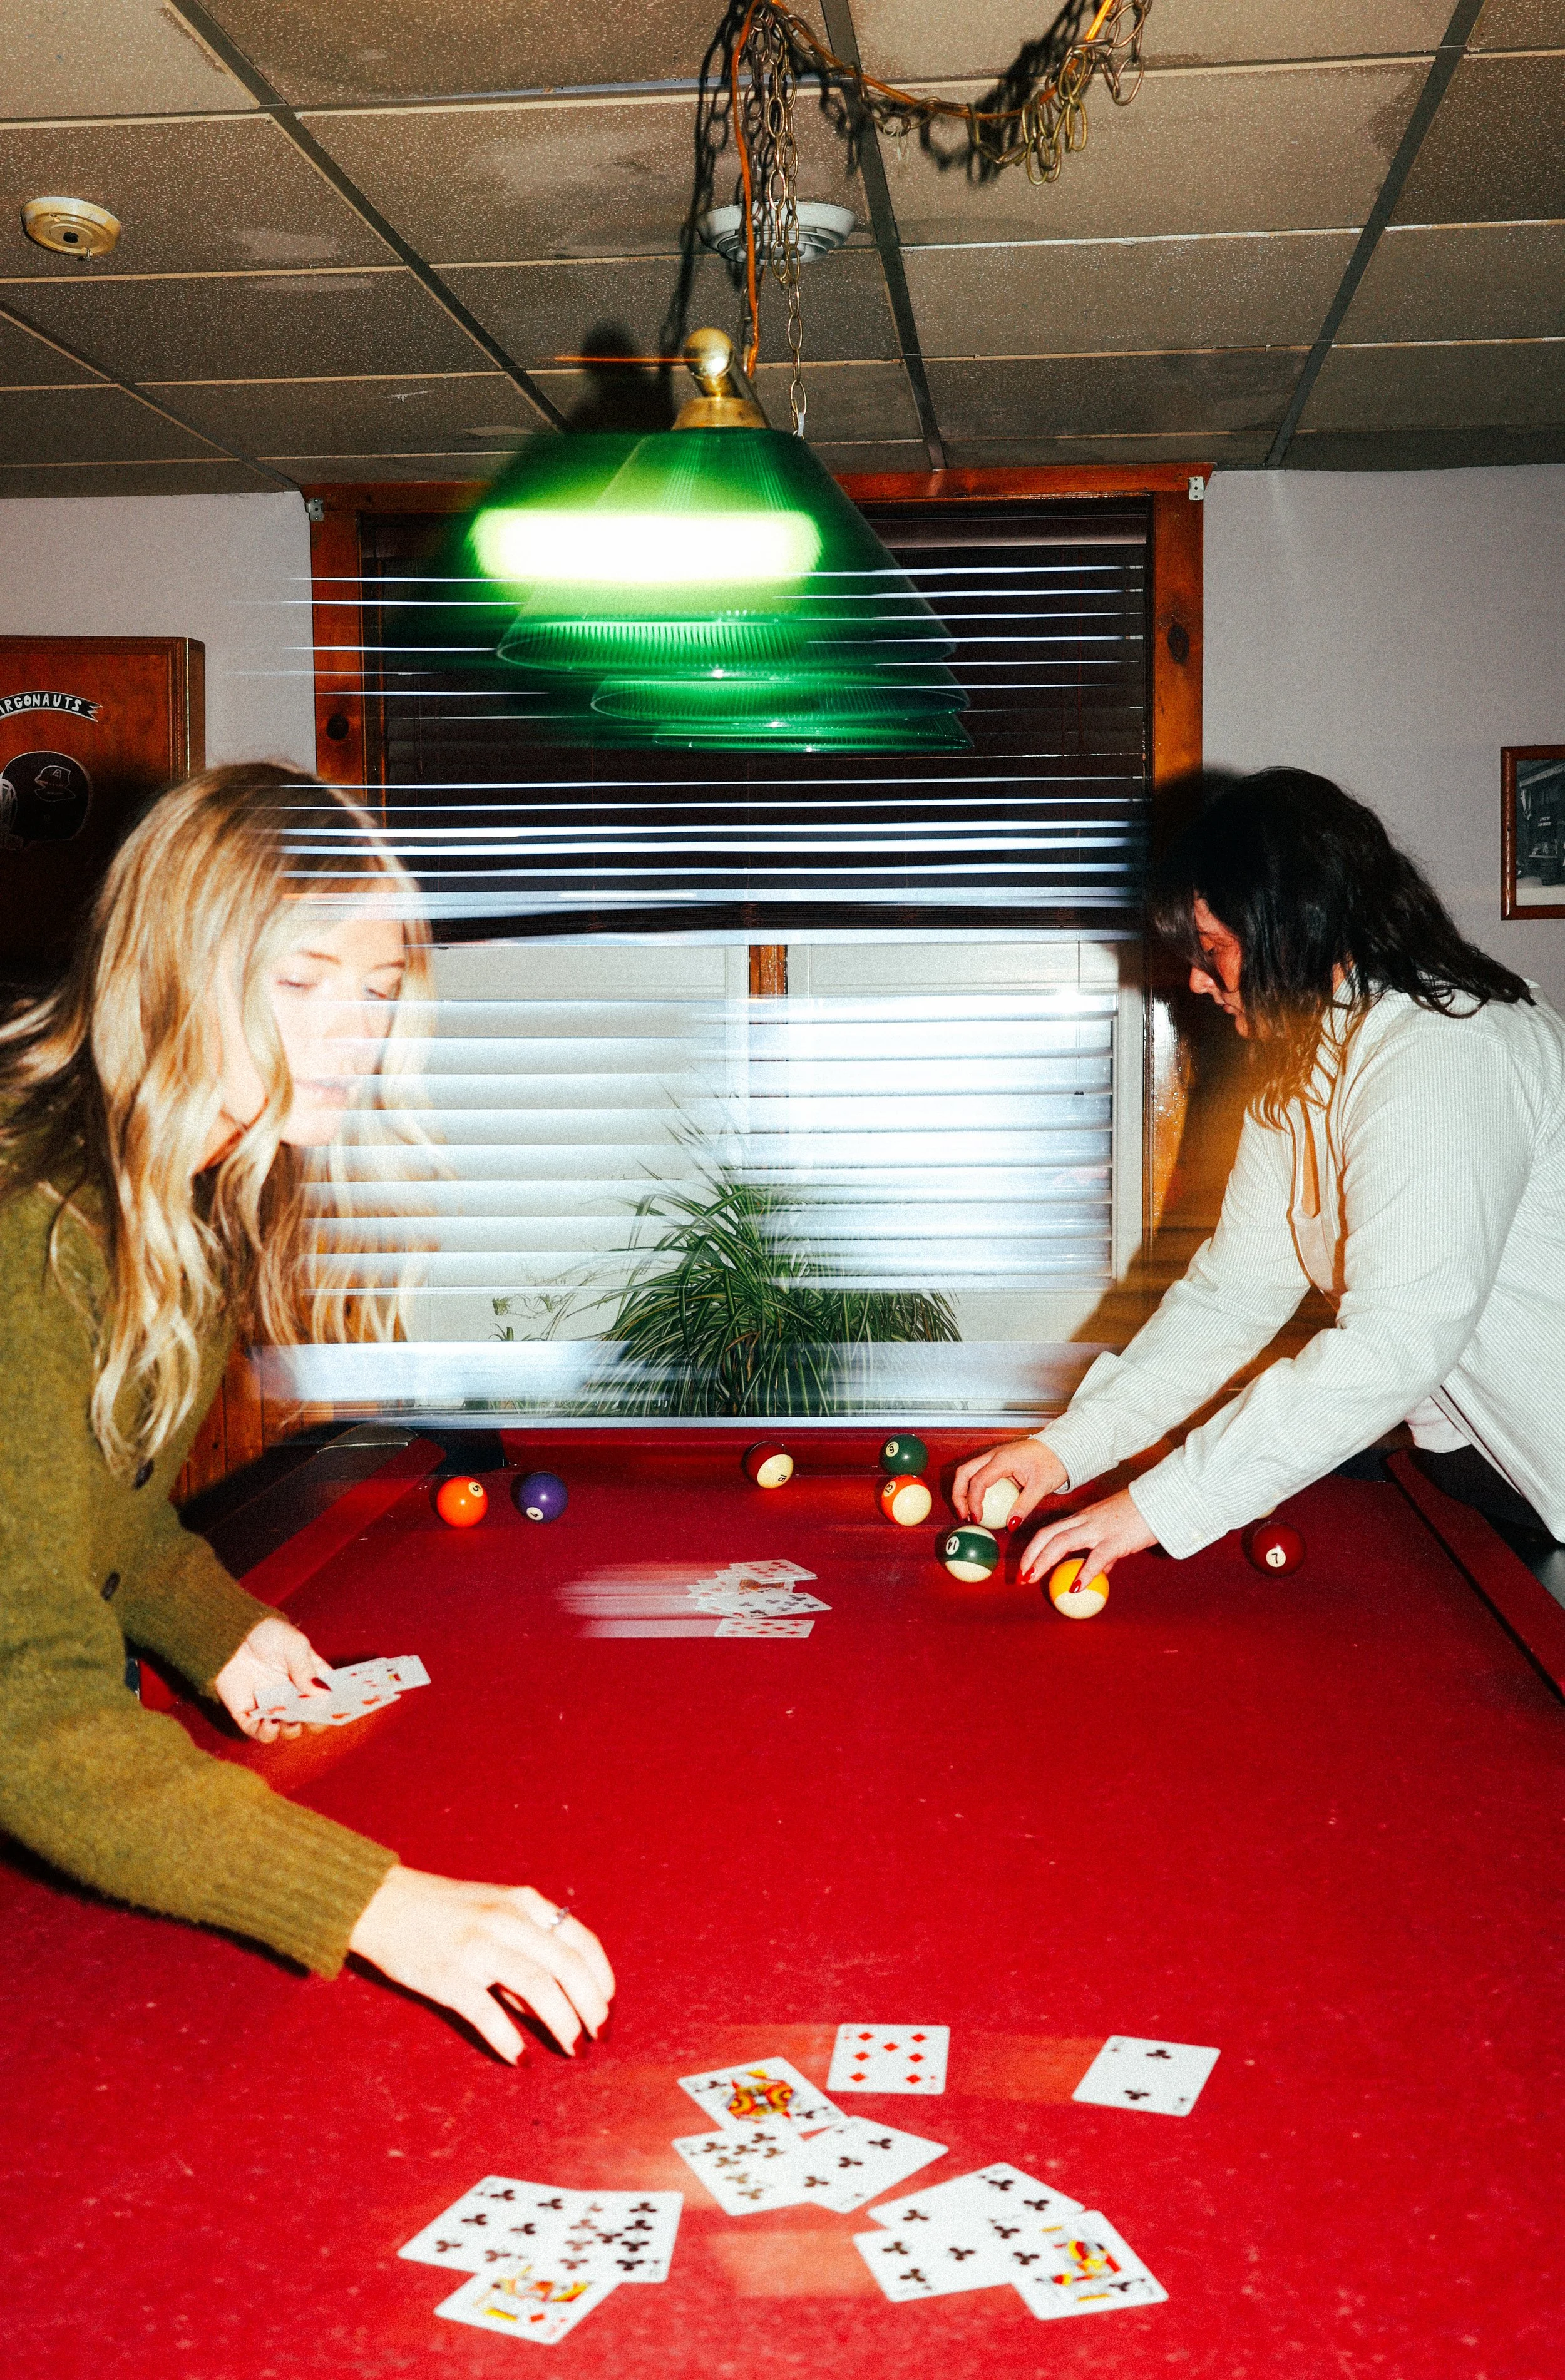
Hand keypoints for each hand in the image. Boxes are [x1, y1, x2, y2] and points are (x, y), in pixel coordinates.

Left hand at [213, 1614, 328, 1742]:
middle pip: (310, 1717)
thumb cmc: (266, 1635)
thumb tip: (324, 1694)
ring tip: (289, 1723)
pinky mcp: (248, 1713)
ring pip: (287, 1729)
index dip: (335, 1705)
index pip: (327, 1696)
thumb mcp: (293, 1645)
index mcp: (308, 1677)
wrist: (229, 1636)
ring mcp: (271, 1706)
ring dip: (292, 1731)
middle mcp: (291, 1695)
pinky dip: (267, 1734)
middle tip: (312, 1719)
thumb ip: (306, 1669)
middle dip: (314, 1723)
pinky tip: (270, 1724)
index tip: (339, 1709)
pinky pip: (259, 1732)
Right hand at [348, 1867, 615, 2061]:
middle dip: (591, 2009)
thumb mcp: (495, 1914)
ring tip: (572, 2050)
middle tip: (597, 2039)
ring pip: (539, 1989)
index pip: (581, 1942)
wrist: (381, 1903)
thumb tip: (552, 2007)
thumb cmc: (443, 1913)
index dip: (602, 1980)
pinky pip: (489, 2014)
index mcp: (524, 1902)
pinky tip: (522, 2059)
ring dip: (563, 2025)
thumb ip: (526, 1954)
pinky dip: (511, 2041)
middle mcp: (507, 1920)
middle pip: (568, 1968)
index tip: (607, 2008)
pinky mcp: (449, 1975)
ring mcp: (478, 1946)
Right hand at [951, 1436, 1067, 1527]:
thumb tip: (1010, 1525)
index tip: (977, 1518)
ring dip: (963, 1491)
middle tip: (963, 1515)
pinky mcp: (998, 1461)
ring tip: (968, 1512)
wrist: (1061, 1447)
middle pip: (964, 1473)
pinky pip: (979, 1474)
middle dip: (958, 1495)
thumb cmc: (1053, 1462)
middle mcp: (993, 1455)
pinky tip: (981, 1504)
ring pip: (968, 1471)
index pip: (978, 1481)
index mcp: (1002, 1459)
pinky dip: (974, 1488)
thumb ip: (1024, 1506)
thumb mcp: (1040, 1487)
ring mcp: (994, 1457)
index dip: (973, 1502)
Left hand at [1017, 1487, 1157, 1586]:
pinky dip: (1084, 1573)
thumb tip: (1099, 1573)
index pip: (1049, 1531)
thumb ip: (1104, 1552)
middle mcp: (1085, 1521)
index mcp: (1082, 1519)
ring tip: (1033, 1579)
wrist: (1160, 1501)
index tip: (1024, 1568)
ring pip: (1063, 1542)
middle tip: (1021, 1578)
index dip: (1033, 1549)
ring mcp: (1099, 1529)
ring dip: (1043, 1561)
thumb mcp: (1114, 1532)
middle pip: (1048, 1535)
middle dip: (1030, 1556)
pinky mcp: (1115, 1539)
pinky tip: (1075, 1587)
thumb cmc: (1139, 1517)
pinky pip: (1096, 1557)